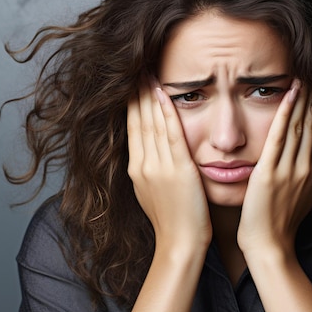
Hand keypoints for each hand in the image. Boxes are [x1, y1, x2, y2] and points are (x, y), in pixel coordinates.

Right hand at [127, 82, 211, 250]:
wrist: (180, 243)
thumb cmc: (172, 220)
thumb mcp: (152, 191)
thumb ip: (149, 169)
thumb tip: (148, 152)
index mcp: (137, 169)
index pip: (132, 128)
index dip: (131, 104)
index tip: (131, 85)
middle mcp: (143, 164)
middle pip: (138, 121)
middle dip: (136, 93)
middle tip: (135, 69)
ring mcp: (159, 166)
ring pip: (151, 123)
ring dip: (149, 95)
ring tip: (147, 73)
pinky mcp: (178, 168)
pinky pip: (170, 134)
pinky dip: (166, 112)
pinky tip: (163, 94)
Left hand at [237, 80, 311, 253]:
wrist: (269, 244)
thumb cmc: (281, 221)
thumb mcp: (304, 194)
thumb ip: (308, 171)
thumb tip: (311, 153)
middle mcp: (308, 168)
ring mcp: (290, 170)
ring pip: (299, 126)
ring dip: (303, 99)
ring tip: (304, 76)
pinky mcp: (270, 173)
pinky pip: (279, 137)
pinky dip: (285, 113)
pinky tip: (289, 94)